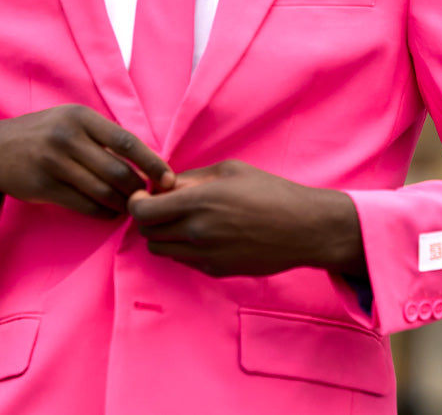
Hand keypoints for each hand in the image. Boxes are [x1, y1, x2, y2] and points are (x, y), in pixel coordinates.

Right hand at [0, 105, 174, 221]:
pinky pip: (84, 205)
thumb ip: (102, 135)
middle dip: (139, 190)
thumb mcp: (71, 120)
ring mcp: (54, 163)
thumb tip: (145, 158)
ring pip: (103, 191)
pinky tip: (109, 213)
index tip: (169, 179)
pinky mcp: (44, 187)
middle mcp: (68, 137)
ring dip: (122, 204)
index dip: (152, 163)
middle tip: (149, 200)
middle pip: (117, 171)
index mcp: (81, 117)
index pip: (127, 141)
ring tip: (131, 208)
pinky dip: (102, 213)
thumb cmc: (44, 133)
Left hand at [127, 160, 364, 277]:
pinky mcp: (215, 270)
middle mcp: (198, 231)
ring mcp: (205, 255)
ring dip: (162, 233)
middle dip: (148, 216)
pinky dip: (181, 247)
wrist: (303, 228)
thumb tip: (164, 184)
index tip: (147, 193)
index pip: (143, 210)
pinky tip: (201, 233)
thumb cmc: (270, 192)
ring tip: (182, 219)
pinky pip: (181, 260)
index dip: (137, 201)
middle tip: (164, 204)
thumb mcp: (230, 171)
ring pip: (160, 249)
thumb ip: (192, 178)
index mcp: (200, 201)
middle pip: (147, 231)